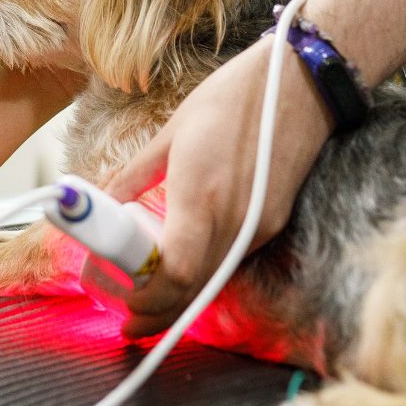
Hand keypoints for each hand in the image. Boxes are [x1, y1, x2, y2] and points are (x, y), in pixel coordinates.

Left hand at [105, 38, 333, 336]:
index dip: (148, 299)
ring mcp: (259, 225)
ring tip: (147, 300)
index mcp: (201, 194)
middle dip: (159, 313)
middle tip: (129, 321)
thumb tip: (103, 201)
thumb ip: (135, 174)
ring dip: (181, 299)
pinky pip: (232, 260)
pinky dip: (205, 275)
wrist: (302, 84)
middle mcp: (234, 219)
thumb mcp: (173, 131)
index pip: (177, 272)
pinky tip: (184, 268)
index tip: (123, 307)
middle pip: (195, 290)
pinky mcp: (273, 222)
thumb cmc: (234, 97)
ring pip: (215, 281)